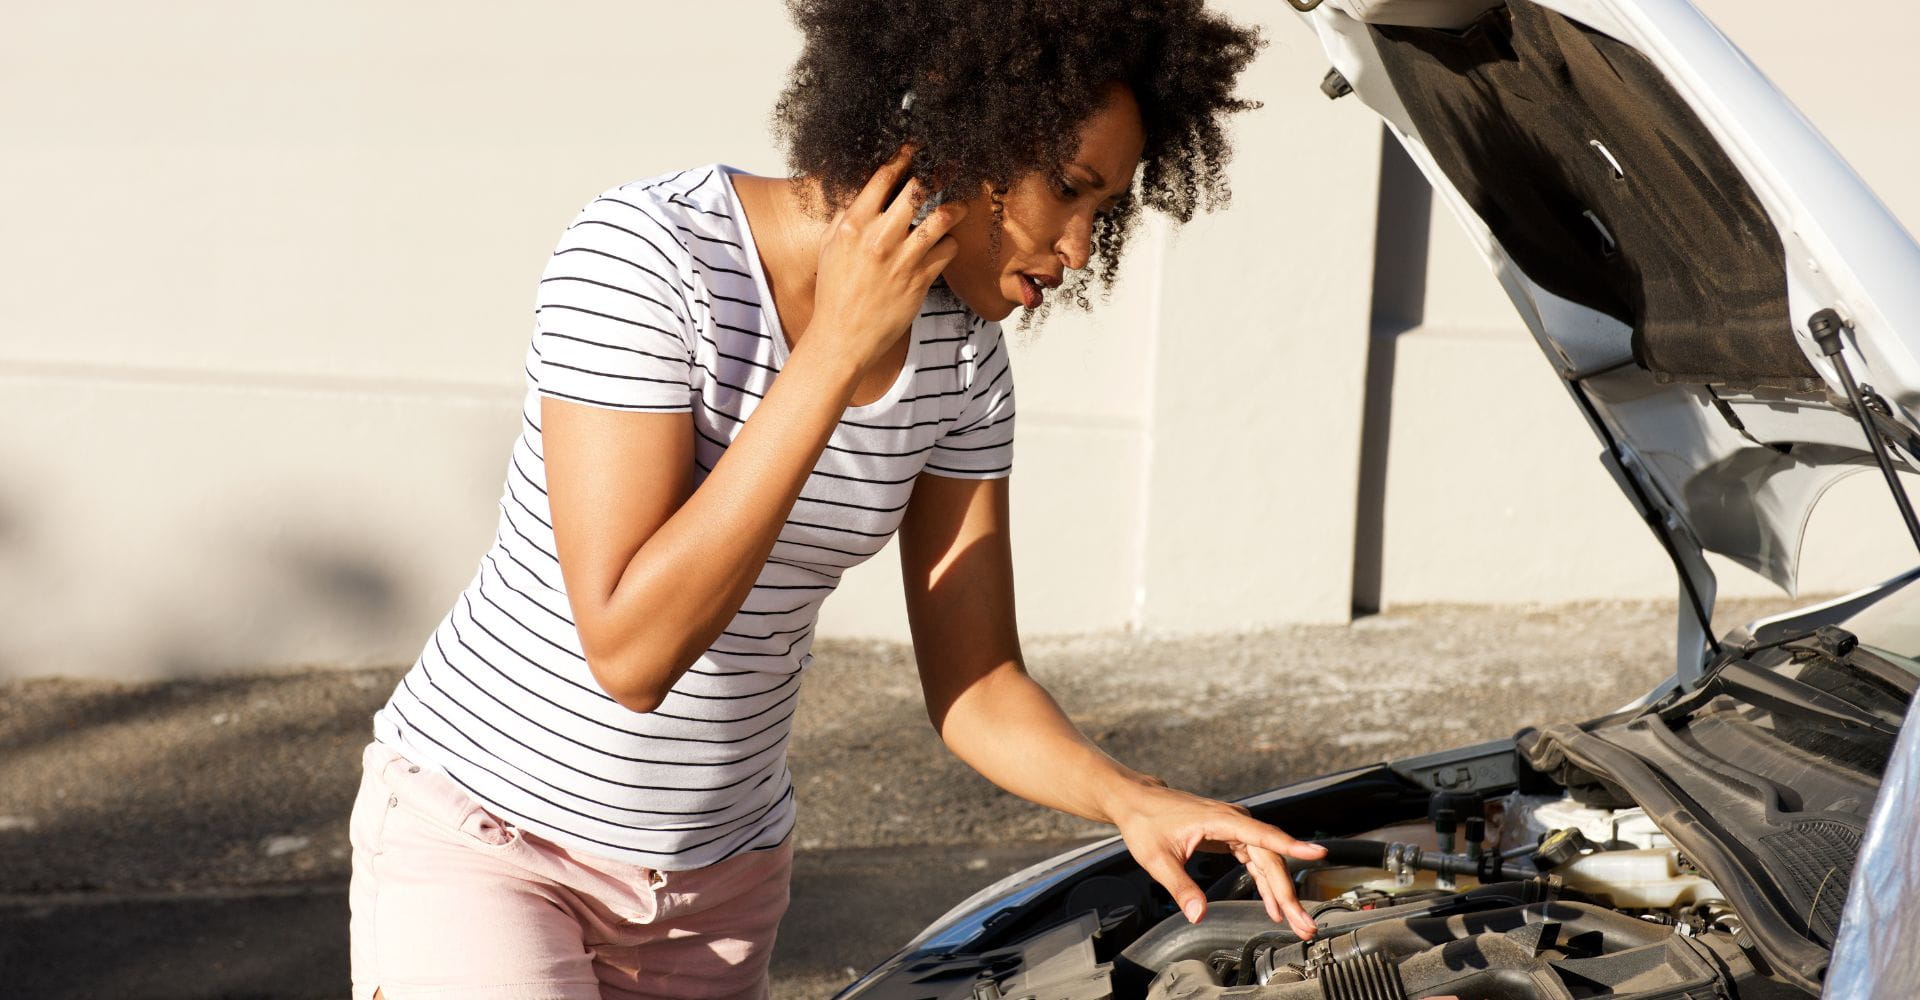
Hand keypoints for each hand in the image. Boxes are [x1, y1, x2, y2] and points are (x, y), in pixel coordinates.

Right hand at [809, 145, 968, 377]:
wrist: (842, 336)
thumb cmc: (834, 292)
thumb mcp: (830, 247)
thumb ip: (847, 217)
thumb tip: (864, 193)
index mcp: (854, 224)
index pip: (884, 177)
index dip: (905, 157)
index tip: (917, 149)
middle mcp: (879, 237)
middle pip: (919, 189)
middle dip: (938, 173)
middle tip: (950, 167)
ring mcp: (902, 258)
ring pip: (942, 218)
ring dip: (955, 208)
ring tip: (959, 207)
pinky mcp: (920, 279)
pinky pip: (947, 250)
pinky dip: (950, 245)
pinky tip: (946, 246)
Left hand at [1108, 781, 1328, 939]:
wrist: (1137, 802)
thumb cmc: (1146, 822)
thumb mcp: (1158, 859)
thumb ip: (1180, 887)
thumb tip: (1198, 915)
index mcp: (1221, 820)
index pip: (1264, 835)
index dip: (1292, 846)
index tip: (1318, 853)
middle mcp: (1234, 820)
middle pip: (1271, 858)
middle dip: (1288, 892)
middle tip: (1303, 922)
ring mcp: (1235, 827)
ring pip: (1267, 861)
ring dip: (1280, 892)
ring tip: (1295, 922)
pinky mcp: (1231, 835)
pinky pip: (1256, 861)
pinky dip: (1264, 883)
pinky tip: (1272, 906)